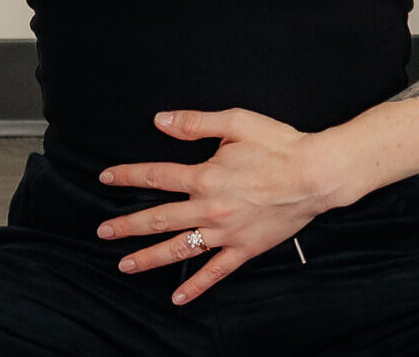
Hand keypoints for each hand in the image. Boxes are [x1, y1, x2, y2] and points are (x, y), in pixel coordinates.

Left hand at [93, 108, 336, 305]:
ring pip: (180, 249)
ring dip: (149, 257)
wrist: (315, 174)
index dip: (128, 176)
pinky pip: (215, 272)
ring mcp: (226, 232)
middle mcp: (210, 208)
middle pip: (159, 218)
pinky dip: (196, 287)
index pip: (156, 176)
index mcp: (205, 176)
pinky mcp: (244, 249)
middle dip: (127, 226)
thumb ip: (195, 122)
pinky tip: (178, 297)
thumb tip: (160, 120)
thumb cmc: (279, 145)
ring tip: (125, 265)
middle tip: (103, 232)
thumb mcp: (235, 122)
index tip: (106, 179)